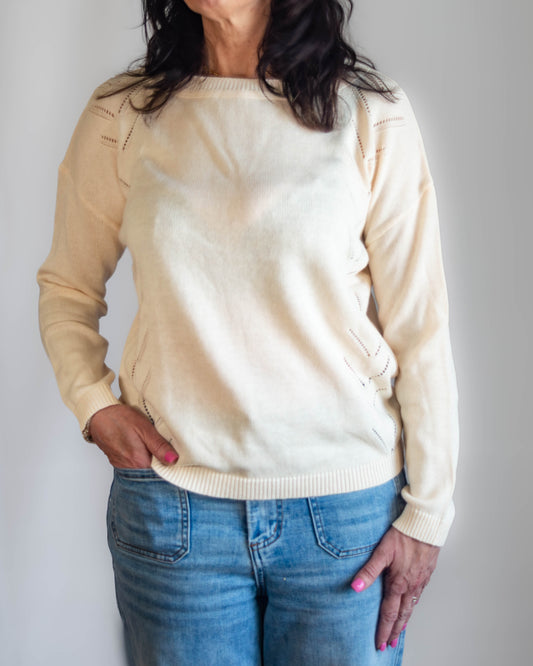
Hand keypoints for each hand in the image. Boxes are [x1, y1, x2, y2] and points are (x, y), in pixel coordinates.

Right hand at [87, 404, 178, 468]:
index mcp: (140, 461)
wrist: (98, 415)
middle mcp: (130, 468)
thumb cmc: (120, 419)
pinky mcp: (117, 461)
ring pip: (142, 466)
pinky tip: (139, 444)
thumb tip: (174, 460)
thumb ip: (159, 446)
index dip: (169, 461)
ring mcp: (122, 465)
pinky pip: (132, 463)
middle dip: (159, 459)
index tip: (172, 451)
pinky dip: (138, 455)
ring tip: (148, 442)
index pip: (162, 470)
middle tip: (160, 443)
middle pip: (152, 469)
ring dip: (148, 457)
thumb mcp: (144, 428)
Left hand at [350, 525, 439, 650]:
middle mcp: (411, 586)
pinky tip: (411, 605)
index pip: (389, 613)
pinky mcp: (426, 574)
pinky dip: (413, 606)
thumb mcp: (382, 552)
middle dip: (394, 631)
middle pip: (402, 615)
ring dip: (404, 621)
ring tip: (400, 630)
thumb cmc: (403, 535)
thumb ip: (369, 571)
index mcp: (398, 583)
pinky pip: (419, 596)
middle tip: (390, 644)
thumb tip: (355, 588)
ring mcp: (420, 581)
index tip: (381, 643)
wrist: (426, 526)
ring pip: (412, 606)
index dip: (384, 630)